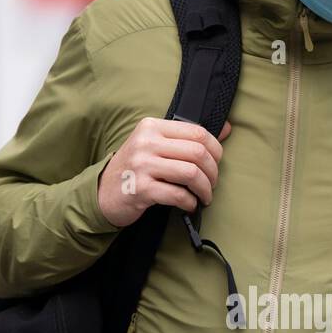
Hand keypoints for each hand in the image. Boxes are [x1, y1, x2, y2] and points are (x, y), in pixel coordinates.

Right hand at [97, 117, 231, 227]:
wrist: (103, 193)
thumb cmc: (136, 169)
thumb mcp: (156, 145)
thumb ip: (187, 137)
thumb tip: (228, 128)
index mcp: (152, 127)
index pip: (197, 132)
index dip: (216, 151)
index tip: (215, 165)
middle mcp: (146, 142)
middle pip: (198, 153)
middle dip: (212, 173)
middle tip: (211, 185)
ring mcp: (142, 165)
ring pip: (191, 173)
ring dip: (204, 189)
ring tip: (204, 197)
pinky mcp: (140, 189)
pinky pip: (177, 194)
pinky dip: (189, 202)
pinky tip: (189, 205)